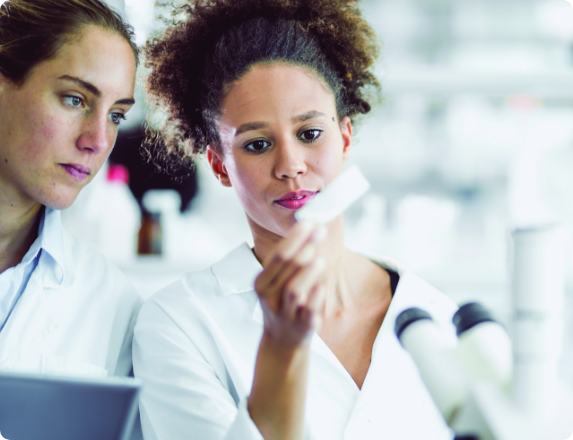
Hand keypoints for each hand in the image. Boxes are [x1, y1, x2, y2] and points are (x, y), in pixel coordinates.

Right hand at [254, 221, 326, 346]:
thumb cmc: (284, 302)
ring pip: (294, 289)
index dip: (294, 238)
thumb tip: (312, 227)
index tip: (309, 222)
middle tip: (321, 231)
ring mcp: (285, 313)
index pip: (278, 256)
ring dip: (308, 272)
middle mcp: (269, 297)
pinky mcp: (301, 326)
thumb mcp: (279, 282)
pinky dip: (314, 297)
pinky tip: (321, 287)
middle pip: (286, 268)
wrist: (282, 340)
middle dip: (304, 247)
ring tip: (321, 259)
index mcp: (262, 283)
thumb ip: (291, 259)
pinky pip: (308, 310)